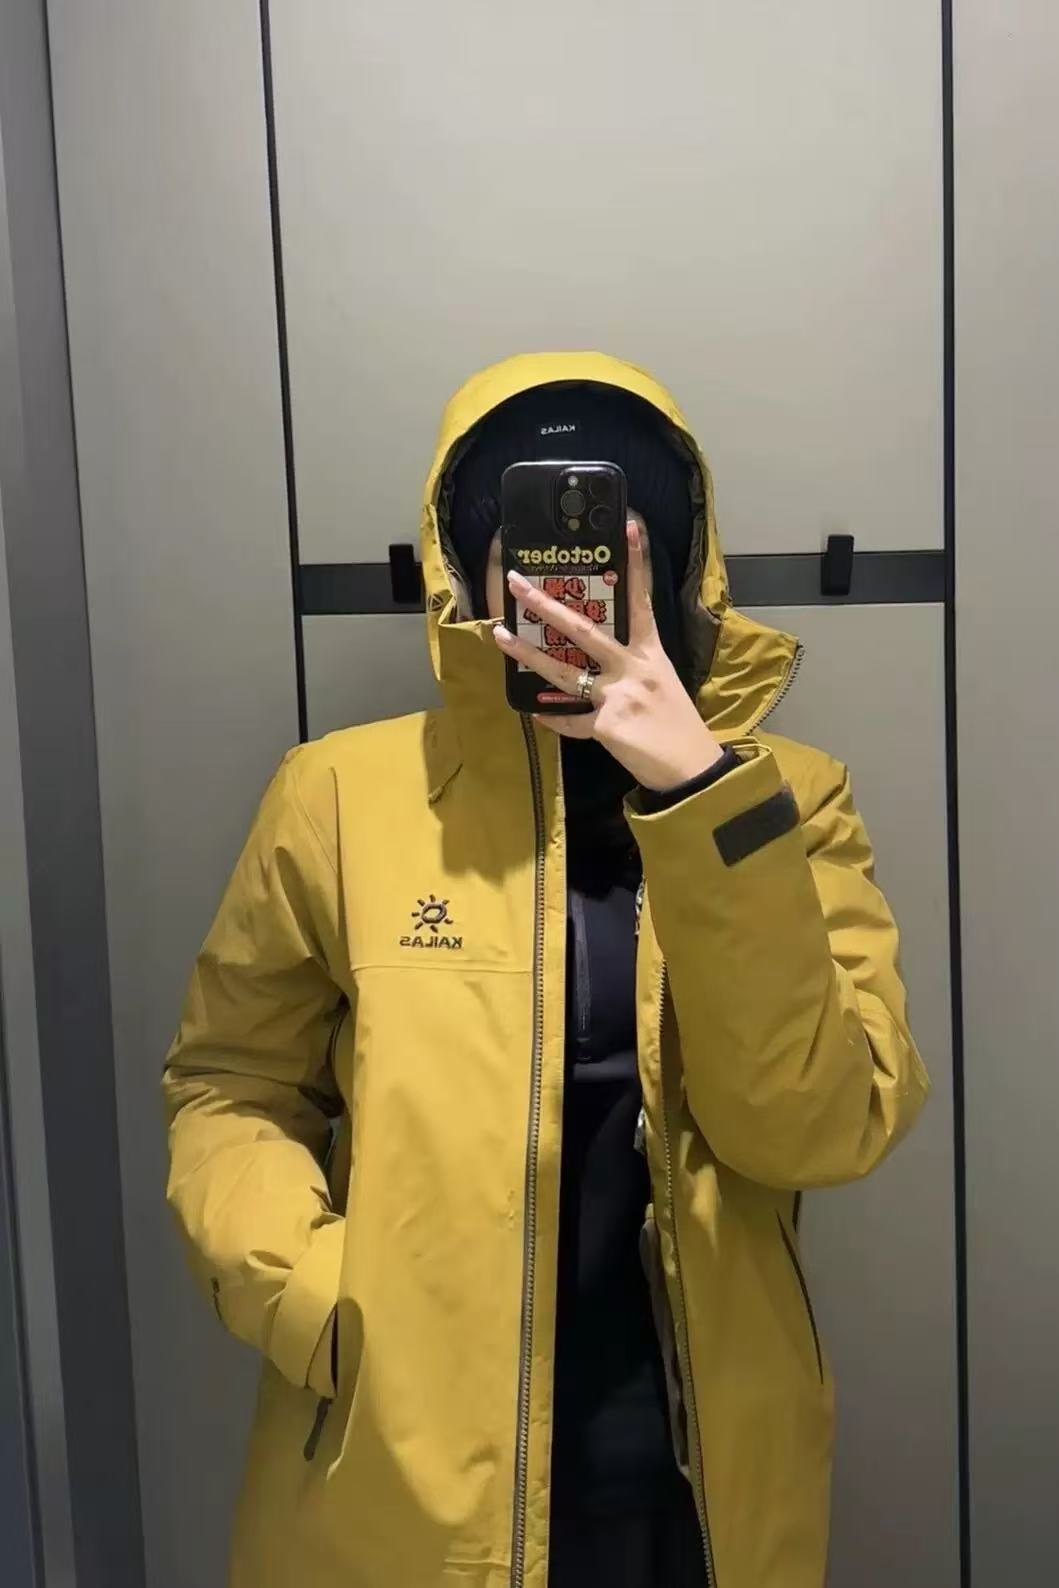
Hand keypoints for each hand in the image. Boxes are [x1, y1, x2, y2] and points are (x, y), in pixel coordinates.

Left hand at [493, 519, 723, 791]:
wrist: (692, 768)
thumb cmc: (679, 727)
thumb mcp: (663, 685)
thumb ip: (633, 670)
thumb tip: (601, 665)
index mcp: (652, 654)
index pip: (642, 601)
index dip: (637, 563)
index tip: (630, 526)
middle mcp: (633, 668)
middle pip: (584, 630)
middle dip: (546, 605)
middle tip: (518, 583)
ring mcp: (618, 696)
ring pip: (565, 671)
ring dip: (528, 653)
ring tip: (500, 635)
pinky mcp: (607, 726)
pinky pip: (571, 720)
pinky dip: (554, 718)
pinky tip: (536, 713)